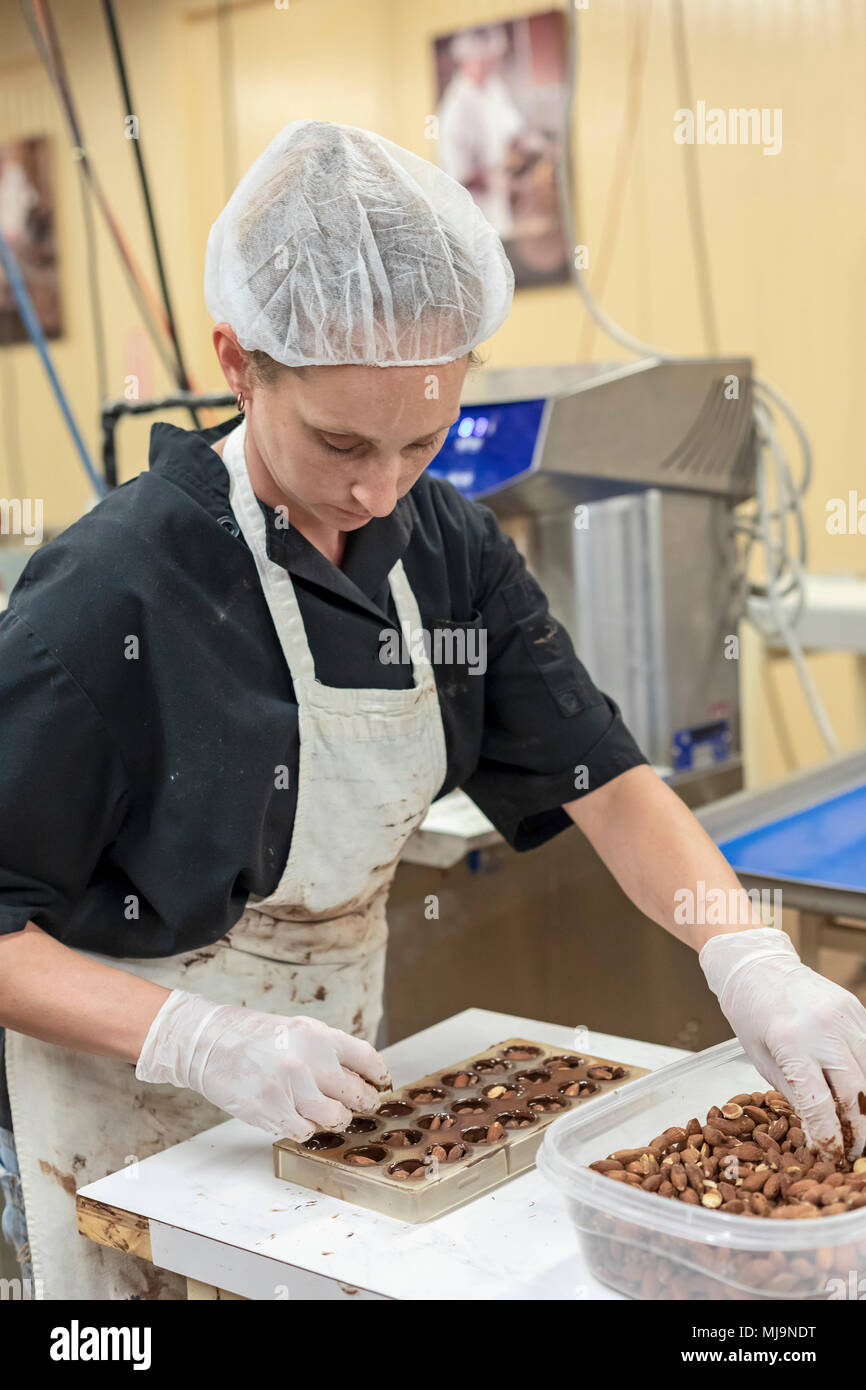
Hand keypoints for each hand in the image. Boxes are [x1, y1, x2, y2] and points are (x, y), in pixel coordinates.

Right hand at [135, 990, 390, 1139]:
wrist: (209, 1044)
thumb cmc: (256, 1037)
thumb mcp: (298, 1030)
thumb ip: (328, 1051)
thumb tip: (362, 1076)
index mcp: (317, 1036)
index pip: (366, 1059)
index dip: (379, 1076)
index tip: (381, 1084)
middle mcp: (307, 1061)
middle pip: (357, 1094)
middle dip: (365, 1103)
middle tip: (364, 1105)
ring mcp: (288, 1089)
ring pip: (335, 1118)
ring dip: (338, 1119)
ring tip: (333, 1114)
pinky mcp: (270, 1112)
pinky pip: (305, 1132)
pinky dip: (308, 1129)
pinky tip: (301, 1118)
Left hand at [700, 927, 865, 1162]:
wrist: (757, 965)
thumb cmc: (750, 1013)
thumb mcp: (760, 1058)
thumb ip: (792, 1092)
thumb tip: (818, 1127)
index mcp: (790, 1042)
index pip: (820, 1103)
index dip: (829, 1136)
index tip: (831, 1154)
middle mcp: (823, 1029)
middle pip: (856, 1092)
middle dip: (858, 1129)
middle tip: (854, 1150)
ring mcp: (845, 1016)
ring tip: (860, 1127)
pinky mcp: (856, 1008)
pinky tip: (862, 1094)